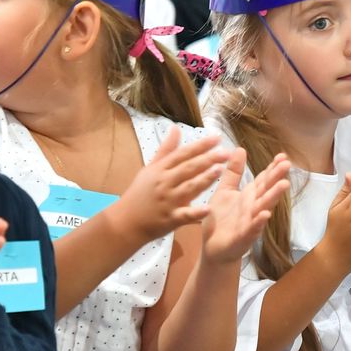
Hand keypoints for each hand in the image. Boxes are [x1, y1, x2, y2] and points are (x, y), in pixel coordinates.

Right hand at [110, 127, 230, 243]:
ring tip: (220, 170)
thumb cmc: (139, 193)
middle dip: (207, 159)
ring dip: (204, 179)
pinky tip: (208, 209)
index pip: (183, 154)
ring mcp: (168, 201)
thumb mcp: (150, 169)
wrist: (125, 221)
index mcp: (160, 170)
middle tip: (225, 153)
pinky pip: (185, 215)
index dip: (200, 146)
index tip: (217, 138)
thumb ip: (166, 149)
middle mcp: (165, 183)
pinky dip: (196, 213)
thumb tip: (176, 128)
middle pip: (188, 169)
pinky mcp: (170, 219)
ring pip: (189, 188)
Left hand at [201, 150, 291, 264]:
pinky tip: (265, 214)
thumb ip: (233, 172)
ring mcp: (250, 222)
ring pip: (264, 207)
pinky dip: (259, 222)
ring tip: (283, 185)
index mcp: (249, 195)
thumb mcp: (224, 191)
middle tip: (287, 165)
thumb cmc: (220, 220)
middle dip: (277, 178)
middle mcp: (253, 207)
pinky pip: (252, 229)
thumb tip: (240, 149)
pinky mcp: (243, 237)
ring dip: (273, 197)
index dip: (272, 168)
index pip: (263, 179)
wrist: (213, 248)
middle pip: (266, 190)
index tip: (283, 155)